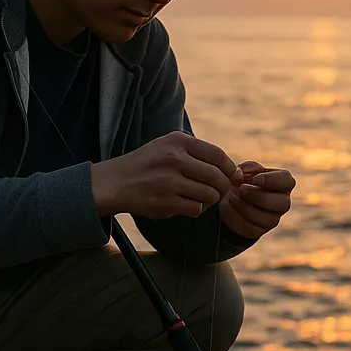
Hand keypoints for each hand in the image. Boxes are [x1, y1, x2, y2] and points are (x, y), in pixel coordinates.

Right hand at [91, 132, 242, 218]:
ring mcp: (169, 181)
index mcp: (177, 141)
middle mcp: (174, 159)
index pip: (218, 155)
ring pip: (209, 195)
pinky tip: (185, 204)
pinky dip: (196, 209)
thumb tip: (232, 169)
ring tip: (199, 197)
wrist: (115, 182)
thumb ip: (197, 152)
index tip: (234, 177)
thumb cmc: (148, 164)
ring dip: (209, 200)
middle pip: (217, 177)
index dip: (231, 169)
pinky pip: (196, 209)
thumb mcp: (168, 146)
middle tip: (218, 191)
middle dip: (223, 187)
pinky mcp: (165, 202)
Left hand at [219, 160, 294, 238]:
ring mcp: (273, 219)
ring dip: (244, 206)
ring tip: (231, 196)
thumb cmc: (244, 180)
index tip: (255, 179)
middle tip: (240, 188)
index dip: (271, 180)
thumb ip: (249, 167)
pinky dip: (236, 216)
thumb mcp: (246, 170)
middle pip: (280, 203)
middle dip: (257, 195)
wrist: (232, 199)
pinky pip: (250, 227)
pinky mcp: (259, 230)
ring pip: (264, 217)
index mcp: (284, 183)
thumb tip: (245, 173)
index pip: (287, 181)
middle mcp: (283, 203)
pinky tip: (229, 206)